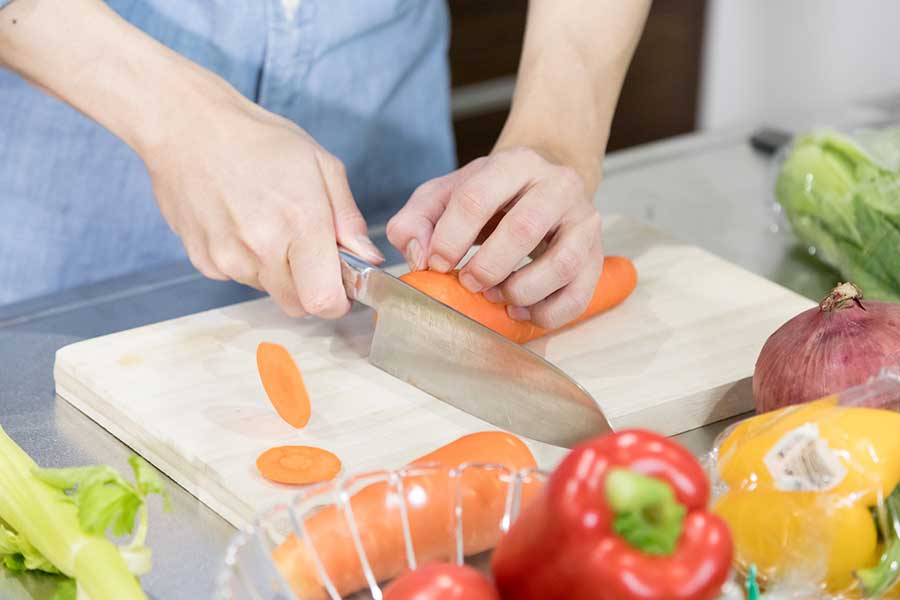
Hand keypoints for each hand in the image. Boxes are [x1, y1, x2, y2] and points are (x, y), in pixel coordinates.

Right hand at [144, 98, 382, 318]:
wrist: (188, 127)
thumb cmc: (257, 140)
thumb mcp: (320, 165)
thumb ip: (348, 219)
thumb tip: (369, 258)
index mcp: (300, 223)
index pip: (324, 301)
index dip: (339, 301)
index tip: (342, 288)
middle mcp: (263, 247)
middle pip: (298, 306)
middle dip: (311, 289)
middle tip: (308, 253)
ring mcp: (229, 258)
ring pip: (269, 291)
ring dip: (278, 273)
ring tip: (269, 226)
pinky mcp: (204, 261)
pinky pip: (239, 278)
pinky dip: (248, 262)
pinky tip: (241, 225)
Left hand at [387, 147, 602, 328]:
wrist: (543, 185)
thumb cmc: (490, 195)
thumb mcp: (446, 194)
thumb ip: (417, 220)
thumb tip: (418, 256)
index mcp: (514, 163)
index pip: (476, 198)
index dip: (449, 238)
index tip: (436, 264)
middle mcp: (557, 185)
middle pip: (523, 229)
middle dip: (487, 267)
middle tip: (468, 283)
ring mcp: (583, 220)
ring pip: (563, 263)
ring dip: (521, 290)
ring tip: (496, 297)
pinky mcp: (596, 255)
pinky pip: (579, 295)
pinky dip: (546, 313)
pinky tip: (520, 311)